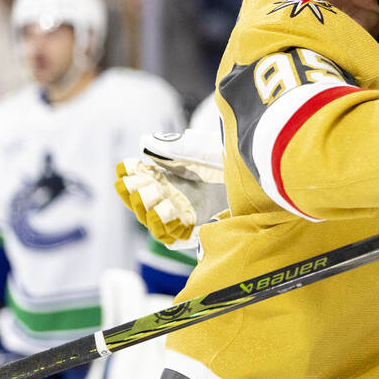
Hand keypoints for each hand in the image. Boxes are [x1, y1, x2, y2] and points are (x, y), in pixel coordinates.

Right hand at [115, 130, 227, 247]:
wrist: (250, 174)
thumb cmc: (225, 160)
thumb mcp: (196, 150)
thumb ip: (170, 147)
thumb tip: (144, 142)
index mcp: (167, 177)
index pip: (137, 179)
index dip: (129, 174)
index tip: (127, 166)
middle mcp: (170, 198)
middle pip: (140, 201)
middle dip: (133, 191)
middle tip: (136, 182)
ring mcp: (180, 216)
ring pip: (150, 219)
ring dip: (144, 208)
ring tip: (147, 195)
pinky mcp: (193, 232)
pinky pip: (170, 236)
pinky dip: (162, 226)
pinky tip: (159, 213)